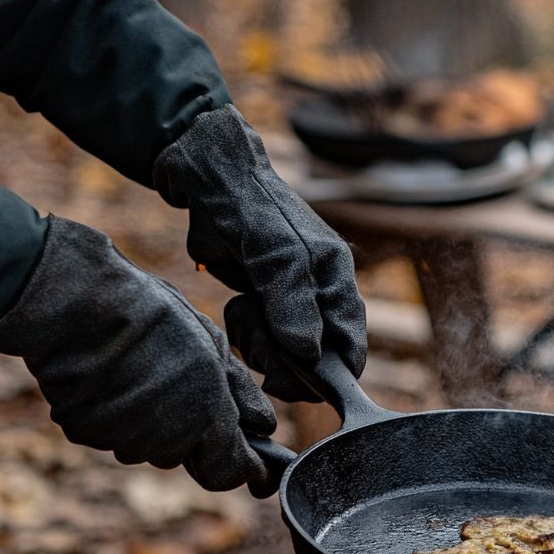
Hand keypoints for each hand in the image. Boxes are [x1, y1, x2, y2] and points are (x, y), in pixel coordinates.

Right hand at [0, 216, 278, 494]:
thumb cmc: (151, 314)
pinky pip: (107, 433)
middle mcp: (166, 437)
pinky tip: (105, 375)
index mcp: (205, 414)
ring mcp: (123, 438)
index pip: (228, 471)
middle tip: (171, 380)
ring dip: (145, 421)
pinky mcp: (85, 432)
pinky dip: (109, 413)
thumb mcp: (211, 341)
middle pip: (182, 455)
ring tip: (133, 369)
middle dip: (185, 431)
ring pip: (144, 445)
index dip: (242, 470)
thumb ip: (240, 392)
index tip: (254, 468)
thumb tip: (264, 427)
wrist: (78, 300)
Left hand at [152, 103, 366, 400]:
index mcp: (335, 277)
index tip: (296, 379)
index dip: (330, 373)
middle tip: (255, 335)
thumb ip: (292, 300)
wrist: (204, 173)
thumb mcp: (271, 250)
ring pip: (283, 353)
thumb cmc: (244, 202)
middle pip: (314, 359)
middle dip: (284, 357)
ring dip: (259, 341)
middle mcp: (318, 292)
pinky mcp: (262, 300)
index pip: (349, 346)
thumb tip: (310, 353)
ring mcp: (289, 298)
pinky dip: (244, 330)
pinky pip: (258, 338)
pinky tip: (236, 304)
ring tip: (241, 308)